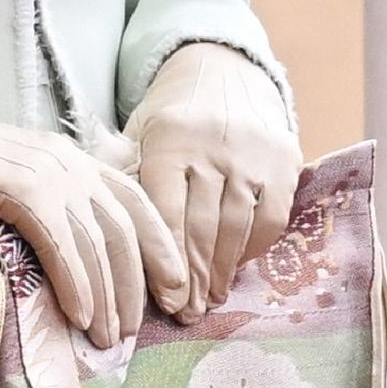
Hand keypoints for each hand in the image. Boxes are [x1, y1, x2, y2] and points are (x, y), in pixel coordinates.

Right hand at [0, 76, 187, 345]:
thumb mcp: (23, 176)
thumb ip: (55, 202)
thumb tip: (82, 254)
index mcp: (75, 157)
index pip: (136, 203)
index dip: (162, 247)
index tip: (176, 289)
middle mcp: (72, 162)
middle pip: (124, 230)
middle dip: (140, 283)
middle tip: (143, 326)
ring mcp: (49, 175)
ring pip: (97, 244)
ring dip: (109, 296)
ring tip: (110, 336)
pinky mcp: (23, 192)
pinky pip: (62, 246)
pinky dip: (76, 284)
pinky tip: (80, 316)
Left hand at [124, 42, 302, 323]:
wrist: (223, 72)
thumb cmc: (170, 118)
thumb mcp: (138, 133)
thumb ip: (122, 175)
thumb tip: (103, 229)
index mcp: (168, 138)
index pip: (165, 210)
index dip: (165, 261)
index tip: (166, 301)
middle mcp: (211, 145)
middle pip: (201, 226)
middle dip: (194, 278)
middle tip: (188, 314)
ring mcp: (251, 153)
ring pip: (236, 227)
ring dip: (223, 272)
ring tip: (211, 301)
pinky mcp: (283, 160)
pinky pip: (270, 219)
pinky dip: (254, 249)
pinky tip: (237, 268)